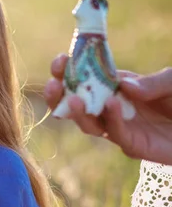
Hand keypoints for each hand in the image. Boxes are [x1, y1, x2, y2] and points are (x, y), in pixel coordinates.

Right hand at [44, 54, 171, 164]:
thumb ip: (152, 82)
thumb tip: (123, 85)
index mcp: (114, 86)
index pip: (83, 78)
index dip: (67, 70)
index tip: (59, 61)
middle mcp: (111, 107)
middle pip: (75, 104)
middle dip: (59, 96)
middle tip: (53, 85)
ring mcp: (119, 128)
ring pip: (88, 124)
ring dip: (77, 113)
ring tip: (74, 99)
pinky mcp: (133, 146)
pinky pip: (116, 134)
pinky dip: (111, 120)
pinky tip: (111, 104)